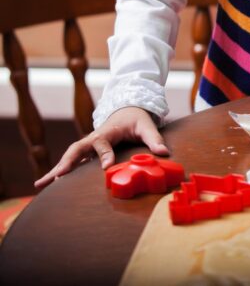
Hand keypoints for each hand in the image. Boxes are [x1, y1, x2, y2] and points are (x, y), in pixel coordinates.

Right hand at [34, 106, 168, 189]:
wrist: (127, 110)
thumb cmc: (136, 119)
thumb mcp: (147, 126)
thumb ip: (154, 139)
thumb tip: (164, 153)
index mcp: (108, 132)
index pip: (103, 143)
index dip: (104, 154)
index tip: (106, 167)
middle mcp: (93, 138)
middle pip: (76, 149)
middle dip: (67, 163)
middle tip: (58, 177)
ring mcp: (88, 145)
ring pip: (69, 156)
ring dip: (56, 169)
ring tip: (41, 184)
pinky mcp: (86, 152)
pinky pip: (70, 162)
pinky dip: (57, 172)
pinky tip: (43, 184)